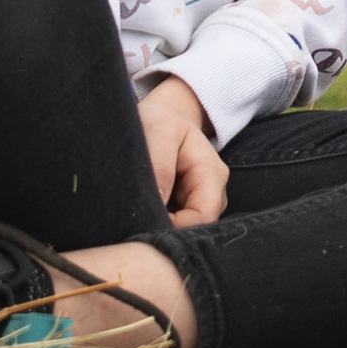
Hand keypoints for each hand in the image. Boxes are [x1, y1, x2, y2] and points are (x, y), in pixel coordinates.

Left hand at [139, 77, 226, 227]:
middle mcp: (212, 192)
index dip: (175, 227)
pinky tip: (140, 217)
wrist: (160, 116)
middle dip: (167, 231)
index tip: (143, 223)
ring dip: (160, 228)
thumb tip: (159, 202)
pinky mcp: (185, 208)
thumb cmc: (160, 121)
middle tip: (133, 225)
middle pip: (196, 228)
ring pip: (185, 230)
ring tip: (134, 218)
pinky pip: (175, 226)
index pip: (203, 216)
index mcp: (211, 173)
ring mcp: (200, 201)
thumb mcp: (159, 131)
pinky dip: (157, 225)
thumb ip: (160, 164)